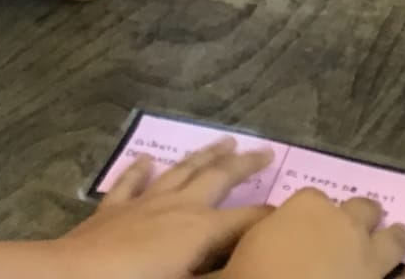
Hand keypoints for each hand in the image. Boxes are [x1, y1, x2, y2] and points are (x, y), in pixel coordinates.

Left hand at [53, 138, 274, 278]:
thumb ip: (220, 275)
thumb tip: (246, 268)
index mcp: (201, 229)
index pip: (248, 219)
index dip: (272, 217)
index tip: (292, 212)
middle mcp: (179, 207)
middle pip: (218, 178)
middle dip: (244, 164)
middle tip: (265, 150)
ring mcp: (143, 204)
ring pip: (181, 171)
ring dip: (204, 155)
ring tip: (224, 140)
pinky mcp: (112, 211)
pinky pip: (130, 184)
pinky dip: (140, 171)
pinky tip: (147, 160)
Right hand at [215, 189, 404, 278]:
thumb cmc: (252, 276)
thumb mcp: (241, 250)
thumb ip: (259, 239)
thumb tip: (263, 244)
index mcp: (306, 208)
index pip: (313, 199)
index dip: (311, 213)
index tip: (305, 224)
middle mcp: (344, 225)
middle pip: (360, 210)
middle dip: (360, 215)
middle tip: (362, 220)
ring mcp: (369, 257)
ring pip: (390, 239)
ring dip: (394, 237)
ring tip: (399, 233)